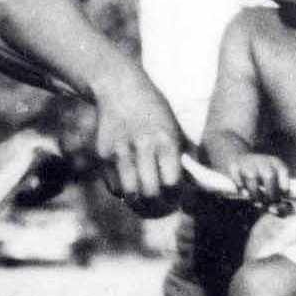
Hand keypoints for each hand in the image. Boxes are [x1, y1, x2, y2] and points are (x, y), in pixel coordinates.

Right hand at [93, 80, 183, 215]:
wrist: (120, 89)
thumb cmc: (154, 111)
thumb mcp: (174, 127)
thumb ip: (183, 154)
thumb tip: (193, 184)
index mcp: (165, 140)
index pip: (172, 183)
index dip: (175, 197)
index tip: (176, 198)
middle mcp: (142, 146)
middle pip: (150, 193)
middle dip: (158, 206)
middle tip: (161, 206)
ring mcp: (120, 151)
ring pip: (130, 193)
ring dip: (139, 202)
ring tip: (146, 201)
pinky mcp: (103, 154)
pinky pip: (113, 186)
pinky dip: (123, 192)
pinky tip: (131, 185)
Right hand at [221, 151, 289, 206]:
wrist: (237, 159)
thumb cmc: (258, 176)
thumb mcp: (270, 183)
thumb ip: (275, 200)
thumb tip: (281, 214)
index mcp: (275, 163)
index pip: (283, 170)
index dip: (284, 184)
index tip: (283, 195)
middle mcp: (262, 161)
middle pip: (269, 176)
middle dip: (270, 192)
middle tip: (269, 202)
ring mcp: (248, 163)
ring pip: (252, 178)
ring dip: (255, 193)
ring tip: (256, 200)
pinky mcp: (234, 166)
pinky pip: (238, 178)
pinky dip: (241, 187)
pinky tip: (244, 193)